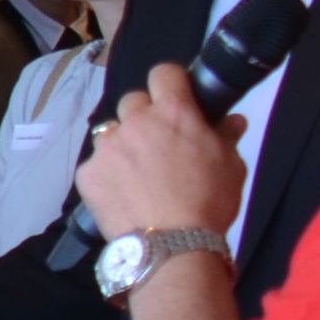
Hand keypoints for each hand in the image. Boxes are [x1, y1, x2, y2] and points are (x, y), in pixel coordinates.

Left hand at [81, 68, 246, 239]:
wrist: (172, 246)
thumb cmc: (209, 202)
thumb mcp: (231, 166)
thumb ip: (226, 136)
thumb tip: (232, 119)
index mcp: (173, 112)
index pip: (164, 73)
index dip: (170, 83)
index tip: (174, 98)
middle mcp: (135, 121)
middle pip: (133, 102)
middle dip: (144, 117)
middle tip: (157, 144)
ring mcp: (107, 147)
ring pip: (111, 132)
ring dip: (123, 144)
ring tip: (137, 174)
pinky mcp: (87, 173)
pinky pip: (96, 164)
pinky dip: (106, 174)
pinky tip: (121, 194)